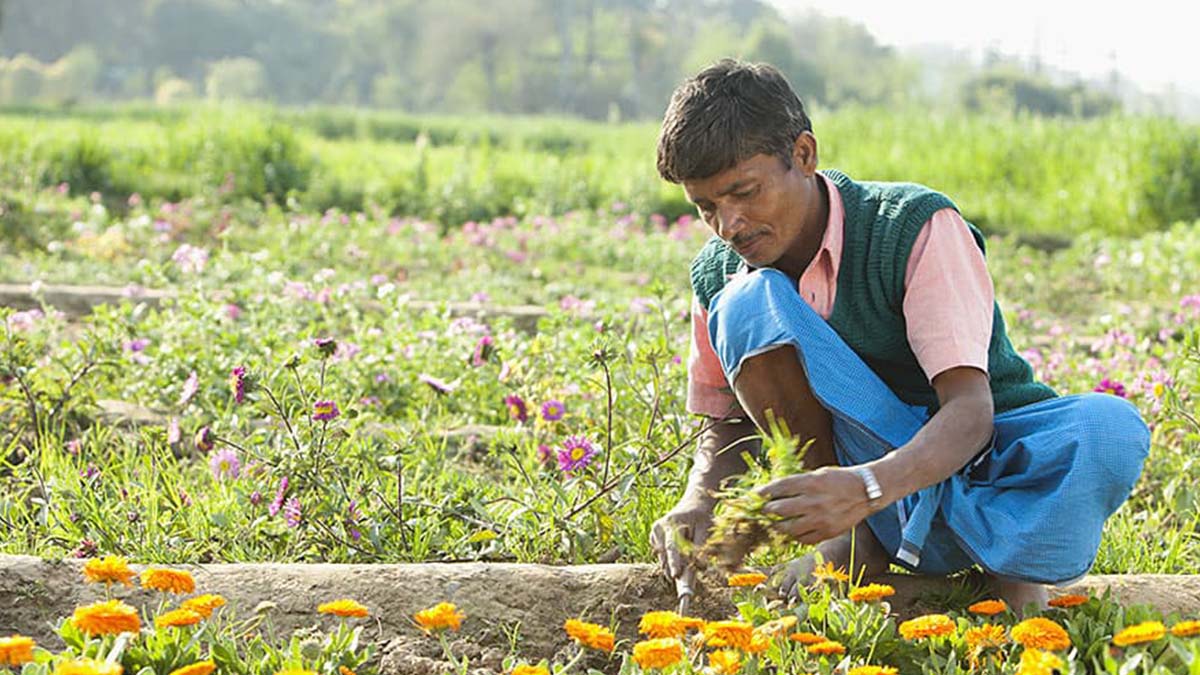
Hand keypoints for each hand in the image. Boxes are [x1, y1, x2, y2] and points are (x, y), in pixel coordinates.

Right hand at [649, 496, 714, 579]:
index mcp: (670, 523)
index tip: (676, 576)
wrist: (693, 505)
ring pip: (663, 558)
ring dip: (674, 566)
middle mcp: (658, 528)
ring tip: (683, 569)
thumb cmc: (701, 517)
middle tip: (683, 586)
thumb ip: (699, 549)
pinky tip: (679, 558)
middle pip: (664, 555)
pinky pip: (662, 556)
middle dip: (674, 569)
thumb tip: (700, 568)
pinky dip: (671, 561)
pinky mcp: (654, 540)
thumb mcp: (704, 530)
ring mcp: (654, 534)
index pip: (671, 547)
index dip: (674, 563)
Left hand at [756, 466, 871, 544]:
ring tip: (775, 523)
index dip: (764, 492)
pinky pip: (804, 539)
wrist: (866, 491)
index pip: (780, 488)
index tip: (756, 495)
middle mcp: (814, 501)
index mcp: (811, 482)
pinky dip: (795, 536)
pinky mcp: (828, 532)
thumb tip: (775, 491)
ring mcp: (821, 519)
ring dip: (778, 526)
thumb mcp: (818, 474)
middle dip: (767, 510)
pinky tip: (793, 531)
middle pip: (780, 509)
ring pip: (789, 528)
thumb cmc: (840, 480)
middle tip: (764, 510)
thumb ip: (798, 483)